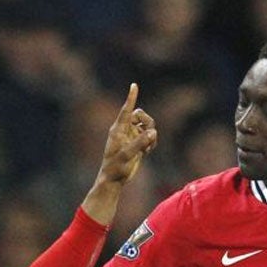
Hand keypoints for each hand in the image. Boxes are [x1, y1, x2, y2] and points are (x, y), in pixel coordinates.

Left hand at [81, 83, 156, 224]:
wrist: (114, 181)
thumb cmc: (115, 168)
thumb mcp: (127, 155)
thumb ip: (140, 143)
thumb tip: (152, 132)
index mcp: (118, 130)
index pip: (126, 110)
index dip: (131, 98)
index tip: (134, 85)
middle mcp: (125, 130)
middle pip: (141, 115)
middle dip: (147, 121)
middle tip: (149, 133)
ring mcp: (132, 137)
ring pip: (147, 126)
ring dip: (151, 133)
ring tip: (148, 146)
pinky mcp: (138, 145)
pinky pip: (149, 136)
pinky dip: (152, 141)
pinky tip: (148, 150)